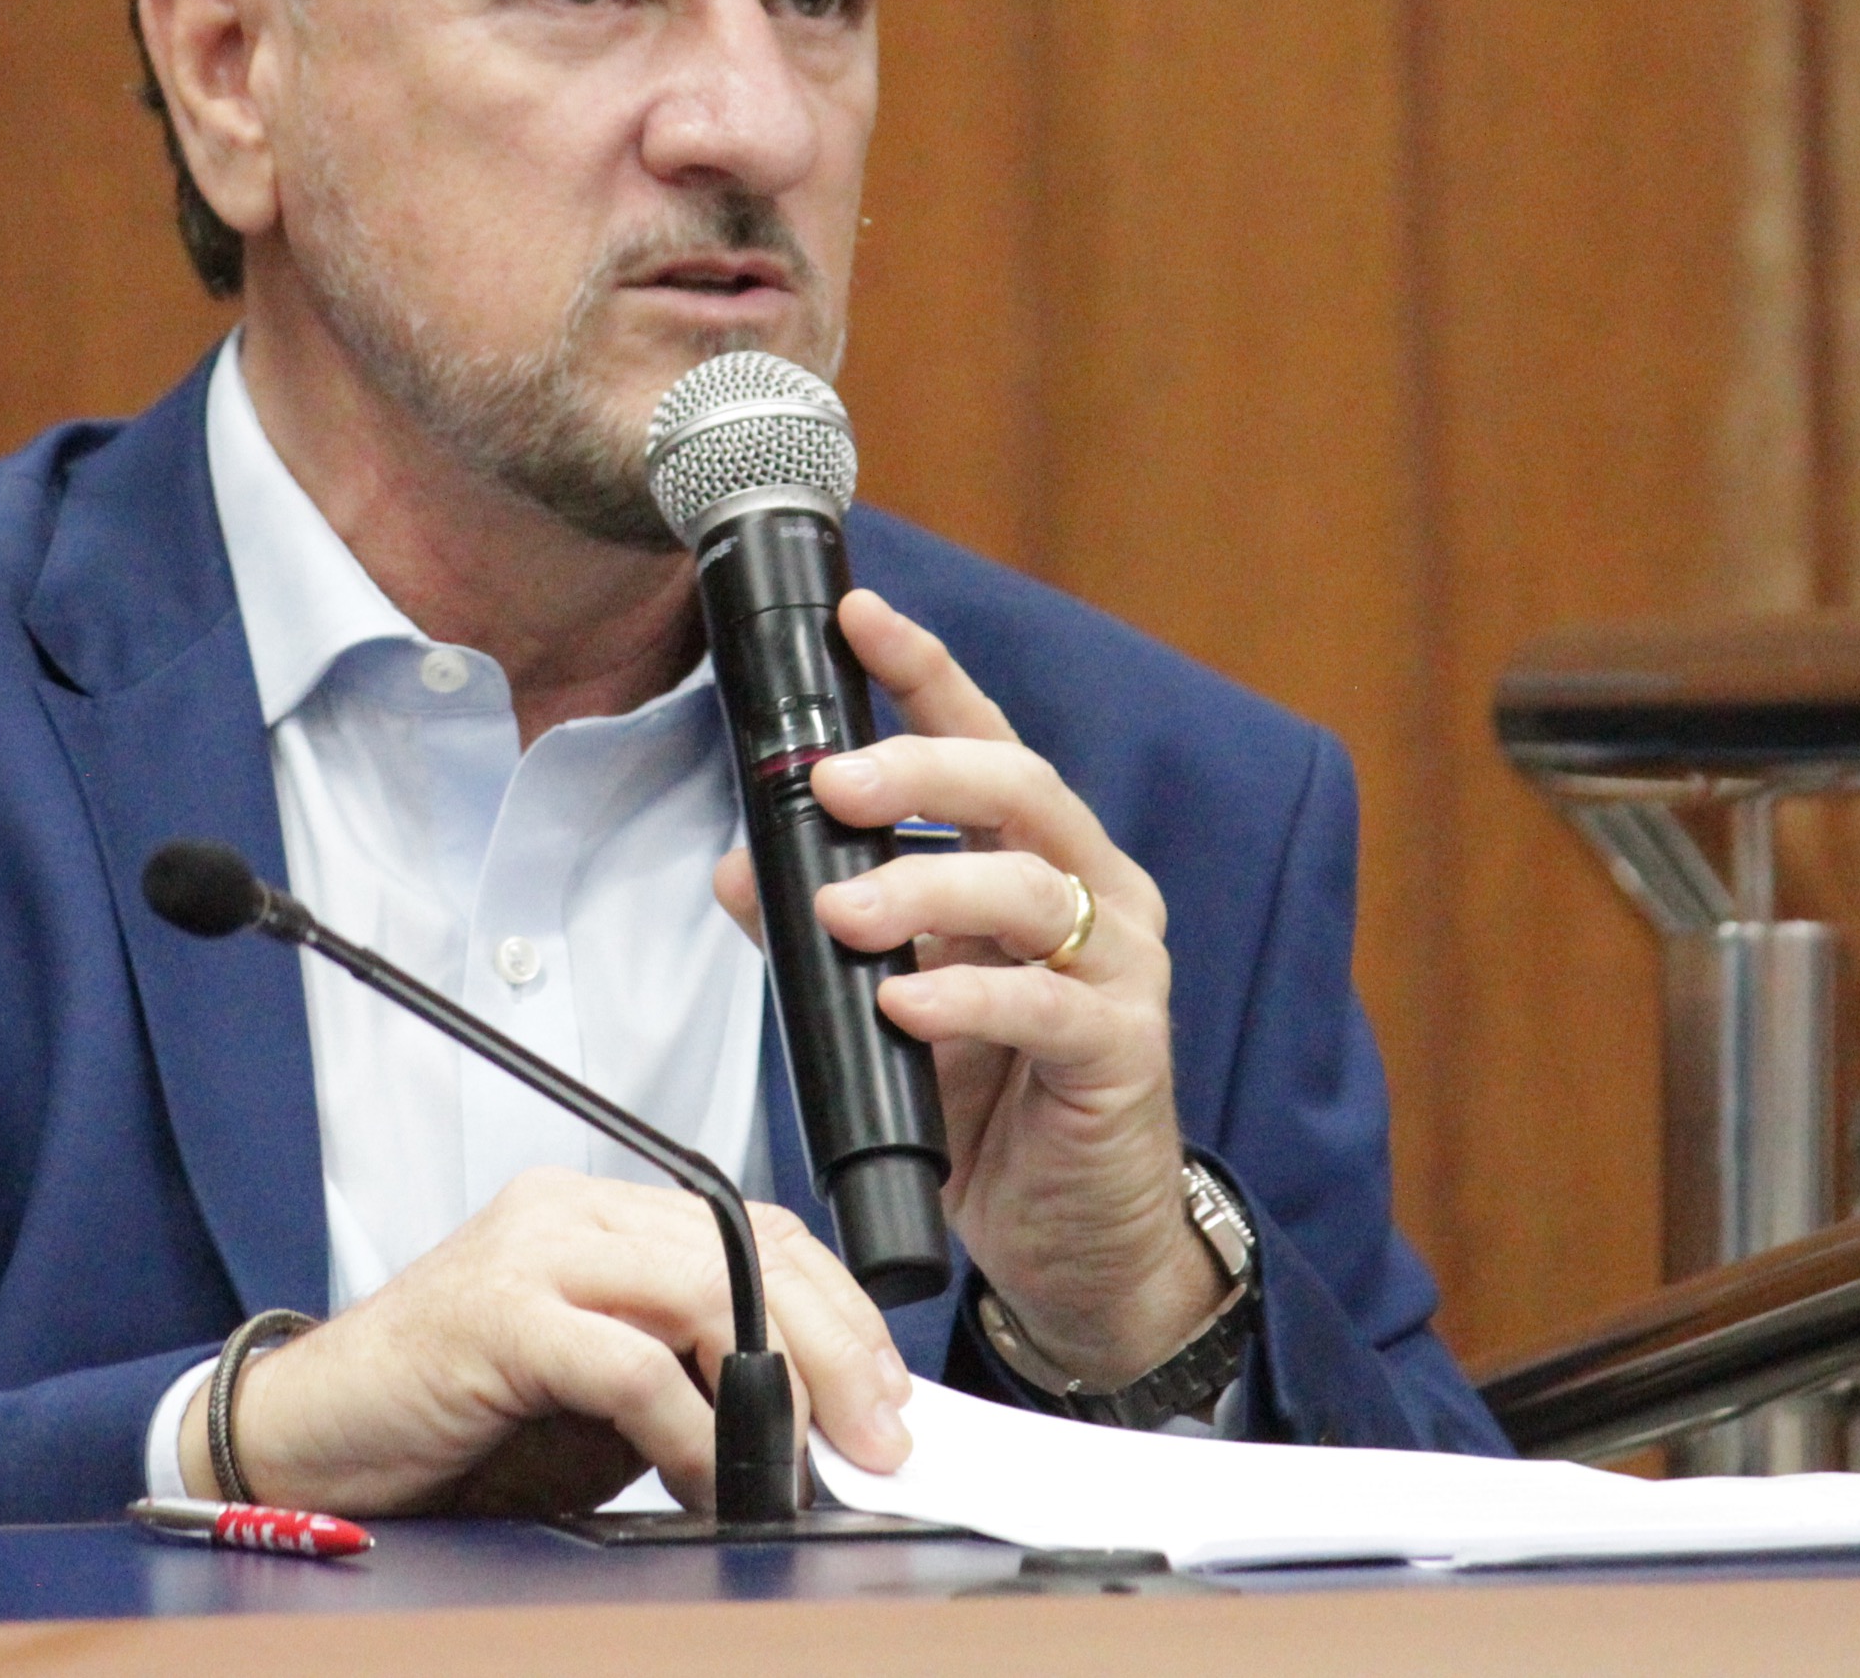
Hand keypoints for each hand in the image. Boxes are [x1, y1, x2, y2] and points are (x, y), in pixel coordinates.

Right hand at [177, 1168, 914, 1515]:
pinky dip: (690, 1430)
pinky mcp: (496, 1315)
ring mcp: (530, 1253)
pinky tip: (710, 1479)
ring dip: (784, 1382)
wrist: (300, 1439)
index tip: (886, 1394)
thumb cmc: (442, 1424)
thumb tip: (804, 1429)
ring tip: (814, 1459)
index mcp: (595, 1216)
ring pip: (706, 1288)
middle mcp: (567, 1212)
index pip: (753, 1231)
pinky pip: (631, 1364)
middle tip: (880, 1436)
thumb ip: (682, 1388)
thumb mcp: (590, 1400)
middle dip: (836, 1346)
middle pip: (746, 1249)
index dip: (836, 1309)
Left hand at [714, 587, 1216, 1386]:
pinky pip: (1046, 1003)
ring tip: (842, 911)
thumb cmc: (991, 1104)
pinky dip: (968, 997)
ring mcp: (1118, 966)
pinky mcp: (1123, 1049)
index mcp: (1036, 856)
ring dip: (924, 887)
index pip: (983, 738)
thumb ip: (823, 929)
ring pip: (1028, 886)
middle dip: (919, 771)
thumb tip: (736, 866)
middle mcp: (1091, 890)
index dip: (924, 673)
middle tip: (834, 783)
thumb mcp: (889, 1001)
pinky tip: (907, 1005)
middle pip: (1018, 787)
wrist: (1076, 1241)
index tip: (860, 617)